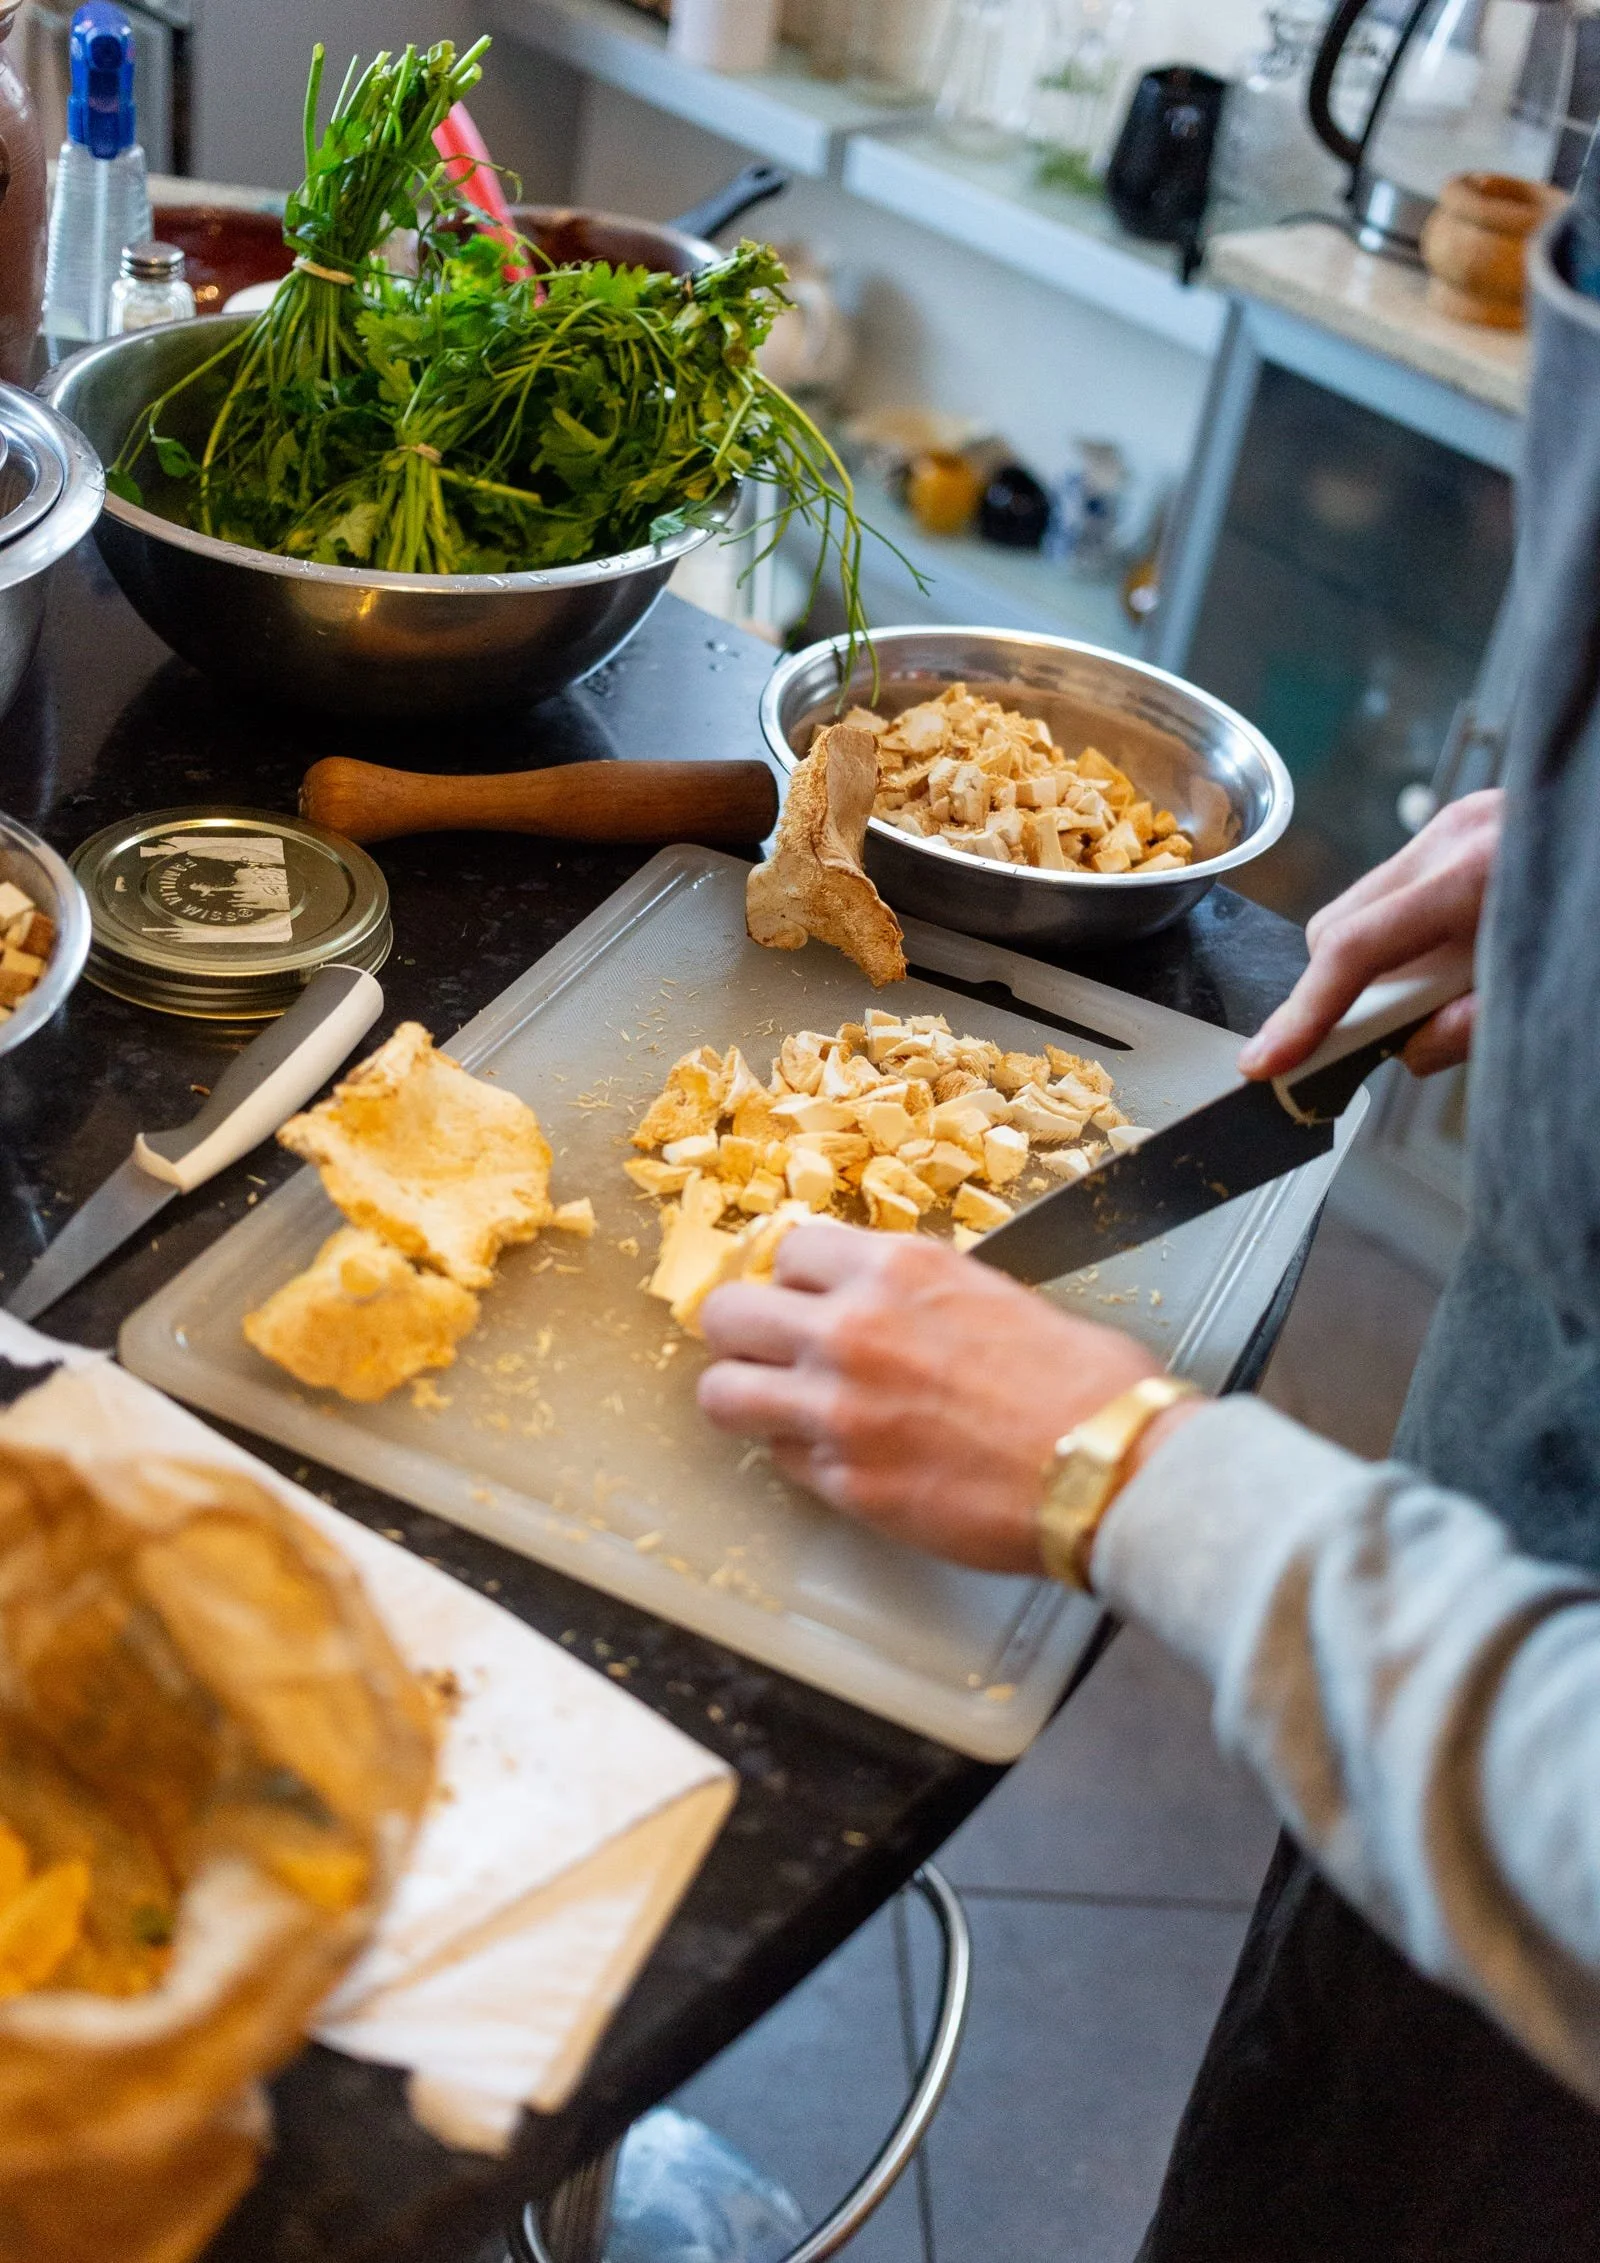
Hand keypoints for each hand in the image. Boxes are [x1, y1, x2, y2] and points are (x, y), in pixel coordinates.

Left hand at [697, 1220, 1195, 1574]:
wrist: (1107, 1466)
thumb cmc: (1080, 1383)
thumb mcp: (992, 1292)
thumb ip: (915, 1293)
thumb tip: (881, 1302)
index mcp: (896, 1271)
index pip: (789, 1249)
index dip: (795, 1278)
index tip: (806, 1297)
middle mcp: (851, 1329)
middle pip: (727, 1313)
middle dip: (742, 1332)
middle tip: (768, 1351)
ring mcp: (837, 1410)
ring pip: (722, 1394)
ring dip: (745, 1398)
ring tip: (778, 1408)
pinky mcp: (844, 1483)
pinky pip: (779, 1460)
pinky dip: (799, 1458)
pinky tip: (842, 1457)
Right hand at [1238, 789, 1502, 1081]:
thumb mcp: (1553, 988)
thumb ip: (1472, 1025)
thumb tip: (1409, 1051)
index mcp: (1475, 876)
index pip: (1354, 953)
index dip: (1305, 1016)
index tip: (1267, 1062)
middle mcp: (1454, 836)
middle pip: (1338, 926)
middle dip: (1345, 988)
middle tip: (1395, 1030)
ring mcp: (1458, 820)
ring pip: (1363, 906)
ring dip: (1381, 960)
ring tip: (1448, 984)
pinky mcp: (1467, 819)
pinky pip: (1402, 886)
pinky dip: (1412, 931)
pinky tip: (1460, 947)